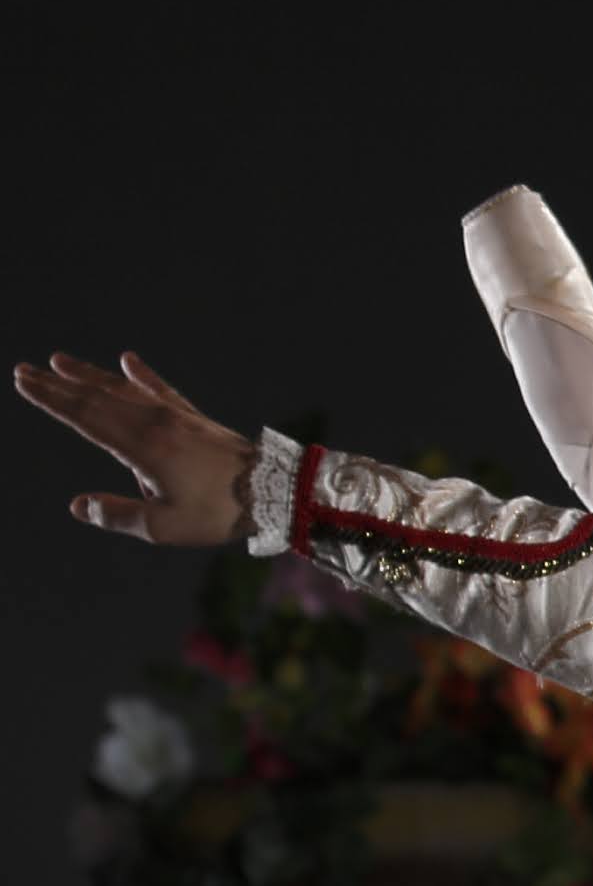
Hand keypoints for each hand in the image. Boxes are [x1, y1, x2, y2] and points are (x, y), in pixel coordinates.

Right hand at [17, 349, 255, 547]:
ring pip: (124, 389)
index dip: (53, 400)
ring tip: (61, 360)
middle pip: (97, 398)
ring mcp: (176, 416)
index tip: (24, 383)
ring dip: (90, 375)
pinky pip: (161, 390)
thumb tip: (79, 506)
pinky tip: (127, 359)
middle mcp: (155, 423)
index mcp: (142, 446)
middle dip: (59, 385)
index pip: (86, 417)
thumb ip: (118, 515)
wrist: (275, 490)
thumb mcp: (164, 526)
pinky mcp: (193, 419)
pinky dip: (142, 375)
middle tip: (25, 371)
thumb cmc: (219, 512)